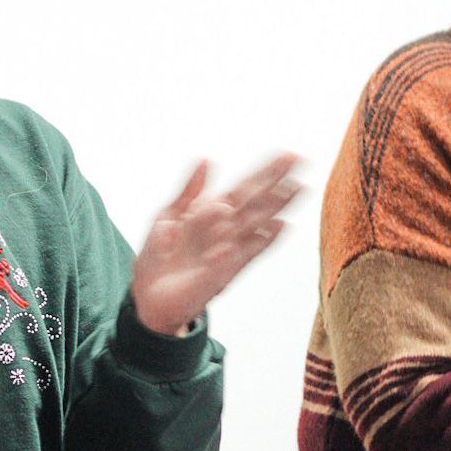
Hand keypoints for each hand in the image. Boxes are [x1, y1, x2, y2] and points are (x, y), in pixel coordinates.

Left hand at [131, 153, 302, 335]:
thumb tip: (206, 158)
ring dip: (278, 204)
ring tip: (299, 187)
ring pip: (259, 221)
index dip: (265, 171)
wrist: (150, 295)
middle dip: (277, 180)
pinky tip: (281, 225)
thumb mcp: (168, 214)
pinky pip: (248, 251)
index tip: (288, 155)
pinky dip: (264, 239)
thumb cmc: (158, 257)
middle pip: (257, 200)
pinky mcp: (227, 268)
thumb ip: (190, 189)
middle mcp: (227, 228)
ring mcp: (230, 247)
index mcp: (213, 212)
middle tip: (300, 160)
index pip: (245, 187)